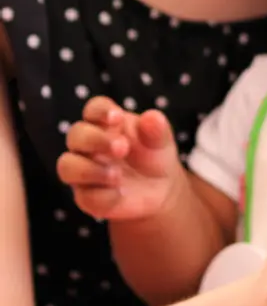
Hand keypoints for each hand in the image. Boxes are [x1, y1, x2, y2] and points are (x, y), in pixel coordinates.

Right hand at [56, 97, 183, 220]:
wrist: (161, 189)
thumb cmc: (154, 155)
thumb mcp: (160, 141)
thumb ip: (157, 129)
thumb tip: (152, 117)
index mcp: (106, 123)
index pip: (94, 109)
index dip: (100, 111)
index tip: (117, 117)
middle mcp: (88, 144)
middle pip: (76, 135)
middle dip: (95, 140)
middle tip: (122, 147)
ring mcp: (84, 170)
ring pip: (68, 166)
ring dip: (89, 169)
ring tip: (117, 174)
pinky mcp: (86, 196)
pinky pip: (85, 196)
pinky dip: (104, 195)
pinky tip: (121, 193)